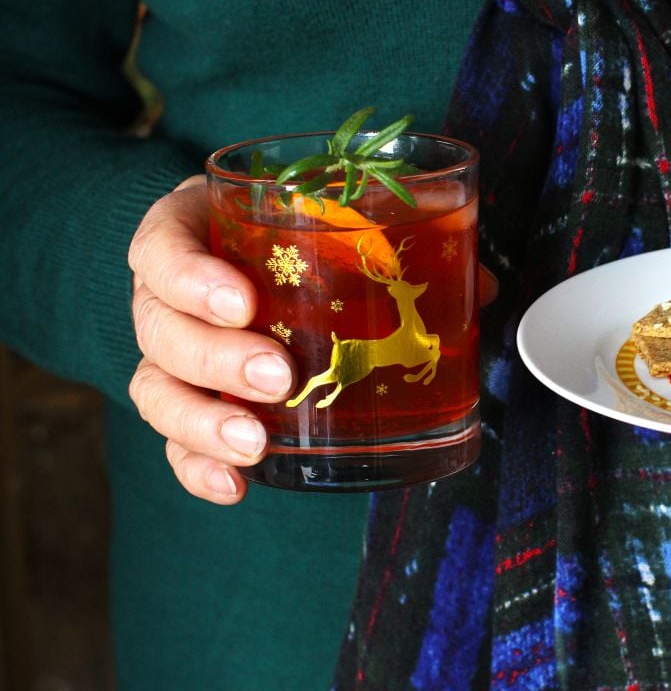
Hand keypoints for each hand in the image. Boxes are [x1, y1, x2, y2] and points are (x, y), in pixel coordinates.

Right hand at [127, 176, 501, 503]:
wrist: (254, 249)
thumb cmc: (294, 232)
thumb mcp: (330, 220)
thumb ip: (398, 244)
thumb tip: (477, 286)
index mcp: (196, 232)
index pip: (163, 246)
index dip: (192, 276)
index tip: (244, 302)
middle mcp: (169, 294)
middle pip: (160, 328)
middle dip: (216, 358)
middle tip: (278, 375)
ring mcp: (172, 352)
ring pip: (157, 389)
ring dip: (204, 422)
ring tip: (257, 443)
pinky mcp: (188, 400)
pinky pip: (175, 440)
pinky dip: (199, 467)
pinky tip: (235, 486)